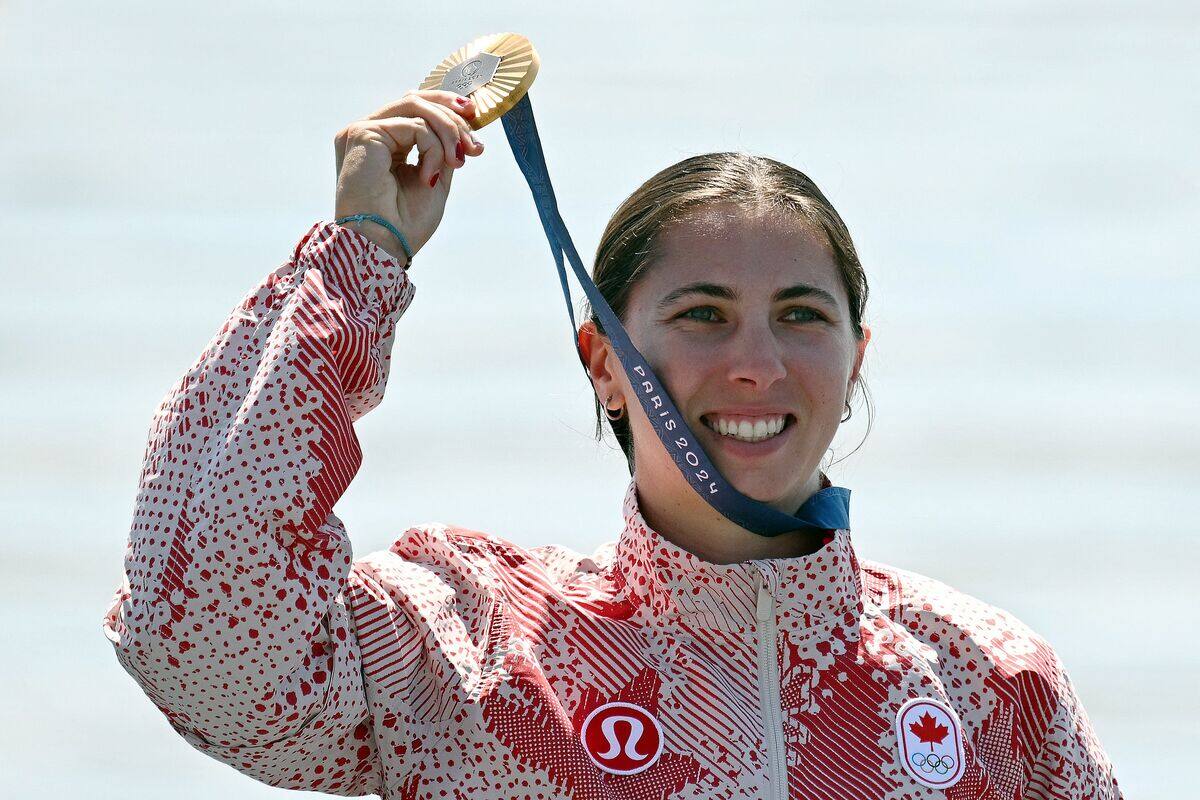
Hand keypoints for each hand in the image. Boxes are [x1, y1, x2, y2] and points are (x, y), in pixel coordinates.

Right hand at [333, 89, 484, 259]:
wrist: (384, 246)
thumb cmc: (405, 223)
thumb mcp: (436, 178)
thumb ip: (443, 148)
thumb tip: (465, 123)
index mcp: (382, 143)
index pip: (415, 109)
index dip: (448, 110)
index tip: (476, 129)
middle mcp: (368, 132)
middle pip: (416, 100)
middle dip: (454, 119)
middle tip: (474, 148)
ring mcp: (362, 131)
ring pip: (416, 106)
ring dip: (448, 131)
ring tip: (458, 161)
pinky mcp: (361, 133)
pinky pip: (414, 126)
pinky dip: (433, 149)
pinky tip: (429, 178)